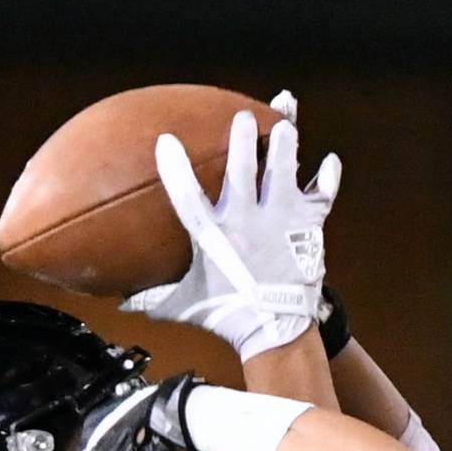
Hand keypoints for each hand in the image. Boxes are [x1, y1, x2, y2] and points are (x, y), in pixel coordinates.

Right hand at [122, 109, 339, 360]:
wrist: (277, 332)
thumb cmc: (229, 317)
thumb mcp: (187, 306)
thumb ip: (156, 299)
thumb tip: (123, 305)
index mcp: (214, 235)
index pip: (188, 196)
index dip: (175, 168)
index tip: (166, 142)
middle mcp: (247, 221)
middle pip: (242, 168)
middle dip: (242, 138)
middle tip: (242, 118)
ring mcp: (280, 220)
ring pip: (283, 170)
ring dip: (285, 143)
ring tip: (285, 121)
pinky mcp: (307, 227)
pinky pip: (321, 194)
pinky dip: (326, 177)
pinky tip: (328, 161)